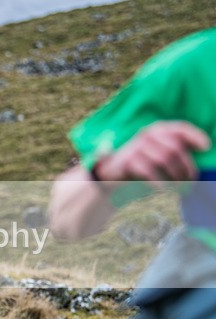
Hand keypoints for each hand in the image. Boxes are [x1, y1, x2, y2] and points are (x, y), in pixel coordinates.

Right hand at [96, 121, 210, 187]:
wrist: (111, 177)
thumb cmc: (142, 167)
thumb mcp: (159, 156)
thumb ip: (175, 154)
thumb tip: (198, 162)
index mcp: (157, 131)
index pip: (179, 128)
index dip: (195, 136)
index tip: (206, 148)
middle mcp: (147, 135)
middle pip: (175, 148)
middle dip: (187, 167)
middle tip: (191, 182)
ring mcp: (136, 146)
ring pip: (164, 159)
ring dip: (175, 176)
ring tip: (180, 189)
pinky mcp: (127, 160)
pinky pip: (149, 170)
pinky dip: (158, 182)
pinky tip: (162, 189)